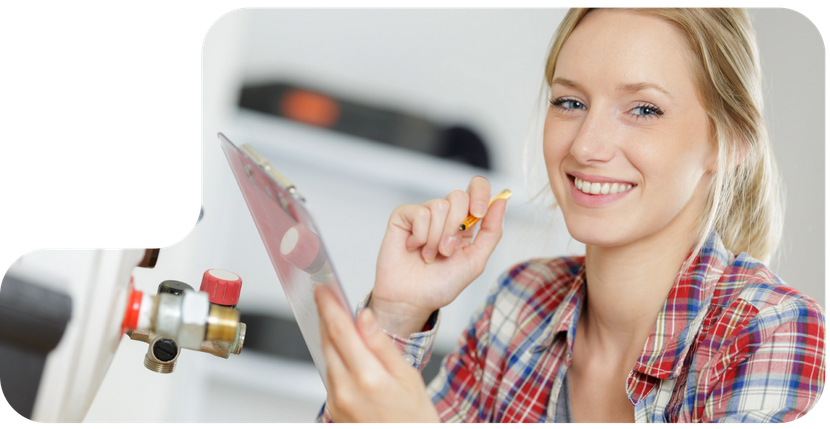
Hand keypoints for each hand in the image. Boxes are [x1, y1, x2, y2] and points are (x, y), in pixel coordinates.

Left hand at [315, 284, 439, 423]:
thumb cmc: (414, 417)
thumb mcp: (407, 376)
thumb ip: (381, 344)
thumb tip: (364, 317)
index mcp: (367, 378)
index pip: (340, 331)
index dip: (329, 306)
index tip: (322, 289)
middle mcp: (346, 390)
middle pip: (328, 342)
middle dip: (325, 316)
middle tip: (324, 295)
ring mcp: (336, 402)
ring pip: (327, 358)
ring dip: (329, 336)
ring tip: (335, 317)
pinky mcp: (333, 410)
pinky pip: (330, 375)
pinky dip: (334, 357)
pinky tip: (342, 349)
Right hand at [371, 176, 507, 335]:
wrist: (412, 300)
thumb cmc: (442, 283)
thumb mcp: (475, 260)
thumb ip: (492, 231)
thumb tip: (502, 200)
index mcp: (465, 221)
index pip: (477, 188)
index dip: (480, 193)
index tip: (478, 213)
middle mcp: (445, 214)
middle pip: (459, 196)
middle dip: (455, 228)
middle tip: (447, 251)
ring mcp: (424, 213)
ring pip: (439, 205)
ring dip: (436, 238)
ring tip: (429, 255)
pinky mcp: (403, 216)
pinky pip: (419, 213)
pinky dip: (420, 236)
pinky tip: (413, 248)